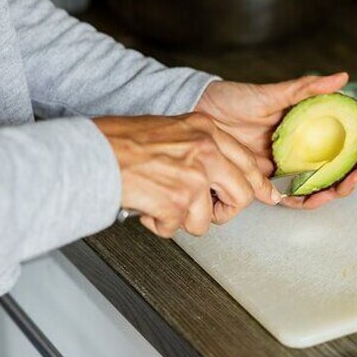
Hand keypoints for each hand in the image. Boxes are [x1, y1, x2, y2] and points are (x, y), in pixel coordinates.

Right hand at [93, 113, 279, 237]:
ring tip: (160, 202)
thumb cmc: (120, 141)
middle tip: (201, 210)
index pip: (247, 161)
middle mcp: (205, 150)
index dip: (255, 184)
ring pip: (206, 219)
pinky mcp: (178, 201)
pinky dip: (159, 223)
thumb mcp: (172, 130)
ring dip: (181, 218)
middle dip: (222, 210)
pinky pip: (177, 227)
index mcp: (206, 130)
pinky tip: (146, 206)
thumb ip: (200, 148)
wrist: (91, 153)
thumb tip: (222, 174)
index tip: (265, 195)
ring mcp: (194, 176)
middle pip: (241, 194)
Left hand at [195, 72, 356, 208]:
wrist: (201, 112)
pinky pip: (292, 196)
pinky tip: (319, 196)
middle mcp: (301, 150)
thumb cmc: (236, 100)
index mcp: (307, 129)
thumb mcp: (275, 92)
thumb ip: (308, 88)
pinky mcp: (267, 181)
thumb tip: (343, 78)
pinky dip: (307, 199)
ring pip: (321, 183)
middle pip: (338, 165)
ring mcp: (286, 166)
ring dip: (340, 185)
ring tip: (350, 181)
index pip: (343, 139)